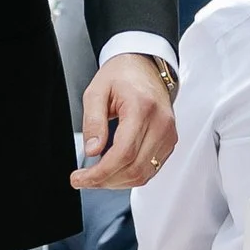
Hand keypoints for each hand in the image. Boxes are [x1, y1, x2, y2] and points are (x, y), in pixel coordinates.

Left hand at [73, 55, 175, 190]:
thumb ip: (93, 121)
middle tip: (83, 180)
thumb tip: (92, 151)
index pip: (123, 153)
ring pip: (144, 174)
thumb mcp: (96, 91)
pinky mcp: (169, 141)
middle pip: (134, 169)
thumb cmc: (121, 75)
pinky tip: (113, 170)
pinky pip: (151, 169)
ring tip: (96, 176)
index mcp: (142, 108)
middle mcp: (161, 124)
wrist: (145, 66)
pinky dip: (130, 175)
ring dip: (117, 182)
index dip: (100, 172)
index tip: (80, 179)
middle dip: (105, 181)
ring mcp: (169, 134)